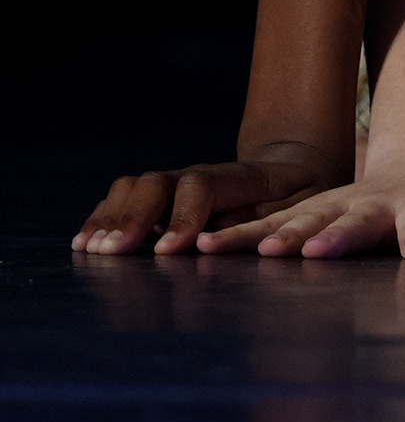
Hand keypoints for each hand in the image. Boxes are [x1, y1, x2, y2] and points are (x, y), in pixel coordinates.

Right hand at [74, 144, 346, 255]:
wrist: (293, 168)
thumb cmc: (301, 196)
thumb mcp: (303, 208)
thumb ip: (272, 223)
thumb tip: (226, 242)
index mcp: (242, 178)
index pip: (202, 186)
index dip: (183, 217)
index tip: (168, 252)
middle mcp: (203, 176)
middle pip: (160, 182)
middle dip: (135, 216)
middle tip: (114, 252)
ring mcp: (179, 184)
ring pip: (138, 186)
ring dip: (114, 216)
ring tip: (93, 249)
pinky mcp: (164, 199)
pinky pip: (126, 198)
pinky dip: (103, 217)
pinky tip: (84, 243)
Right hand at [202, 172, 404, 258]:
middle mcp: (376, 203)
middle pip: (357, 221)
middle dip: (339, 236)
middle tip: (317, 252)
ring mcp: (340, 203)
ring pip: (307, 218)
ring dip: (283, 236)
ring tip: (255, 252)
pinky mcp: (311, 211)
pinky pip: (272, 225)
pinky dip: (240, 236)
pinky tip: (200, 248)